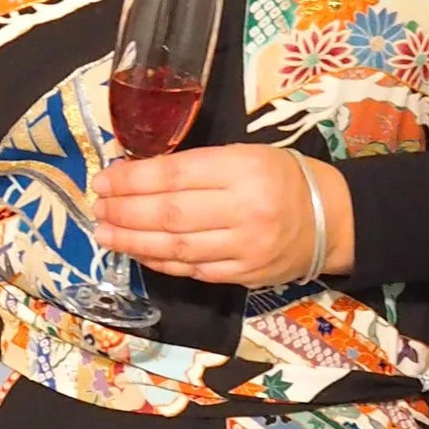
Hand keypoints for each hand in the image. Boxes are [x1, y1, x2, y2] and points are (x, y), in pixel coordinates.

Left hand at [93, 144, 350, 288]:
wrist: (331, 218)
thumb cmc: (281, 176)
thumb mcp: (244, 154)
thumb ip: (196, 166)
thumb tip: (137, 176)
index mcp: (242, 169)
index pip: (175, 176)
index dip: (132, 180)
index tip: (104, 180)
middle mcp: (243, 209)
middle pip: (170, 213)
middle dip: (125, 211)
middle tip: (97, 208)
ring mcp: (244, 247)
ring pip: (176, 246)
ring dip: (133, 241)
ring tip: (105, 233)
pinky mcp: (244, 275)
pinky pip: (192, 269)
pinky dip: (160, 261)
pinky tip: (137, 252)